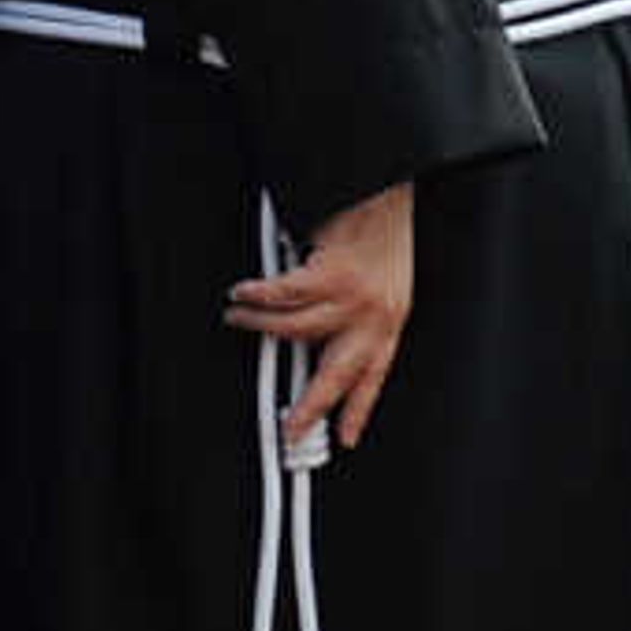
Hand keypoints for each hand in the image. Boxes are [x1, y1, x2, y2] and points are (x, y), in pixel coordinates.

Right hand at [228, 176, 413, 450]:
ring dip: (261, 325)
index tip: (346, 438)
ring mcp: (352, 298)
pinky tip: (243, 292)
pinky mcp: (331, 273)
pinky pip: (285, 292)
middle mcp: (374, 319)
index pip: (373, 380)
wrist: (392, 193)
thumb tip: (322, 328)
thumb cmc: (387, 231)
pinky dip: (259, 293)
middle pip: (333, 375)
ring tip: (238, 319)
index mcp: (391, 324)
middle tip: (291, 429)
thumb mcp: (387, 282)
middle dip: (310, 407)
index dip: (357, 411)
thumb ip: (360, 310)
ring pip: (296, 329)